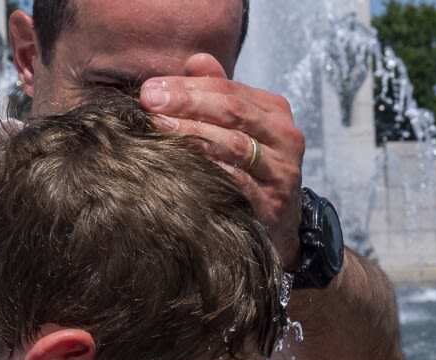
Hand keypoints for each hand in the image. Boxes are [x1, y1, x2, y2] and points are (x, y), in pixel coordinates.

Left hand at [140, 53, 305, 267]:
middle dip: (187, 104)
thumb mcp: (237, 126)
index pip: (229, 89)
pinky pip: (237, 184)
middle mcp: (286, 138)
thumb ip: (217, 92)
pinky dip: (207, 173)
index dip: (187, 86)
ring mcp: (282, 172)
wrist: (278, 224)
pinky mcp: (273, 203)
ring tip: (157, 129)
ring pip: (235, 145)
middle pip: (233, 112)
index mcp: (274, 112)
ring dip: (192, 135)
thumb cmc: (248, 168)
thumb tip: (196, 60)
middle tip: (149, 104)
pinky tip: (177, 167)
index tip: (149, 89)